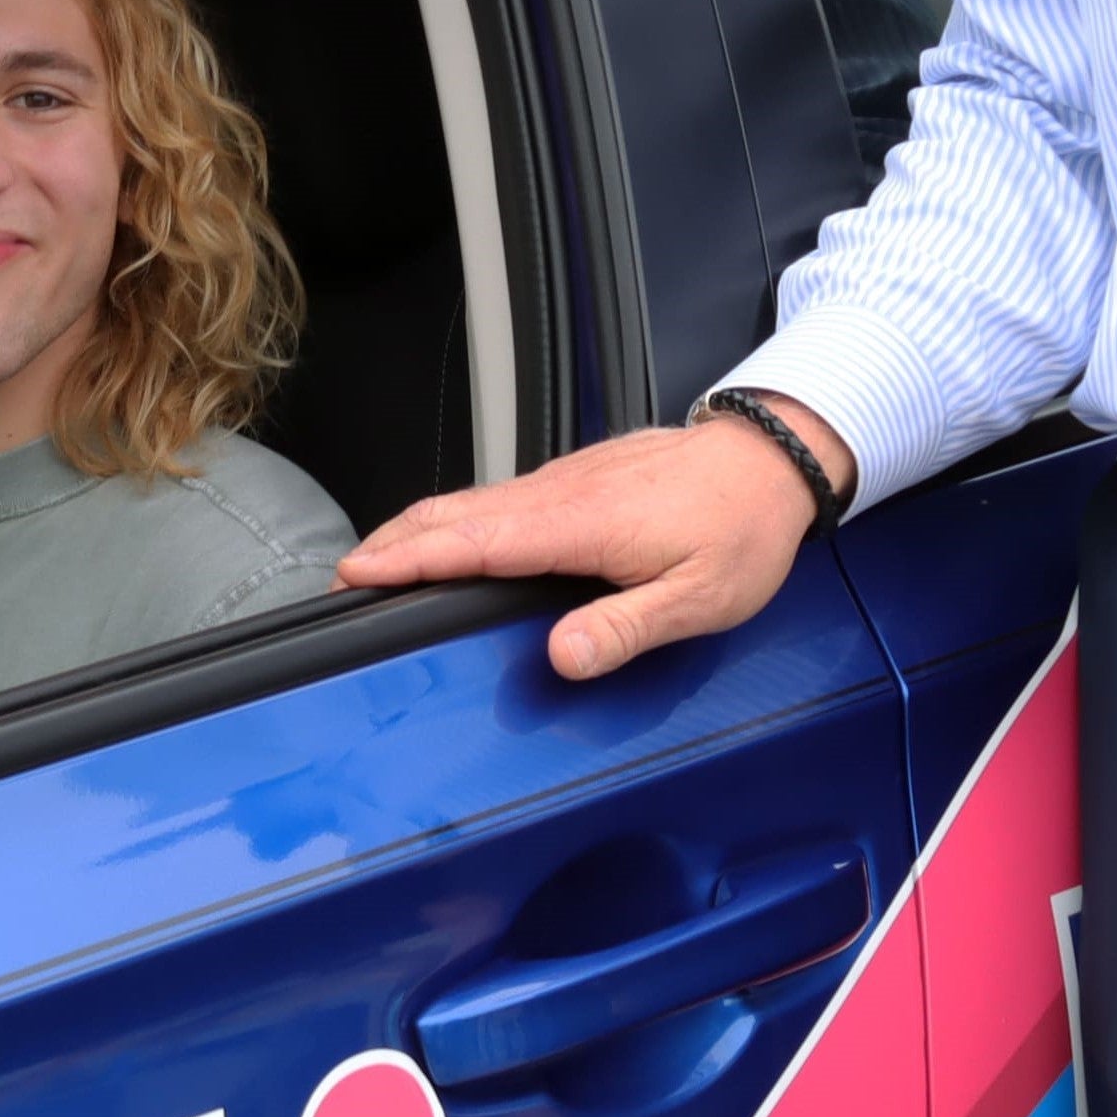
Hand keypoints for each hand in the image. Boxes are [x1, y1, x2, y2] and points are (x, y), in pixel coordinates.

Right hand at [337, 403, 848, 679]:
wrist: (772, 458)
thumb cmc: (743, 528)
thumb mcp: (700, 597)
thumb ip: (626, 628)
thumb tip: (561, 658)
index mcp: (581, 524)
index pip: (474, 543)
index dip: (409, 560)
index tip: (356, 576)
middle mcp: (560, 494)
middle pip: (454, 514)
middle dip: (391, 545)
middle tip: (344, 580)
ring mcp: (564, 480)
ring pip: (471, 501)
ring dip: (417, 530)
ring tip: (375, 564)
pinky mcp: (575, 478)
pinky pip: (497, 497)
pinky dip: (454, 519)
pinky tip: (448, 541)